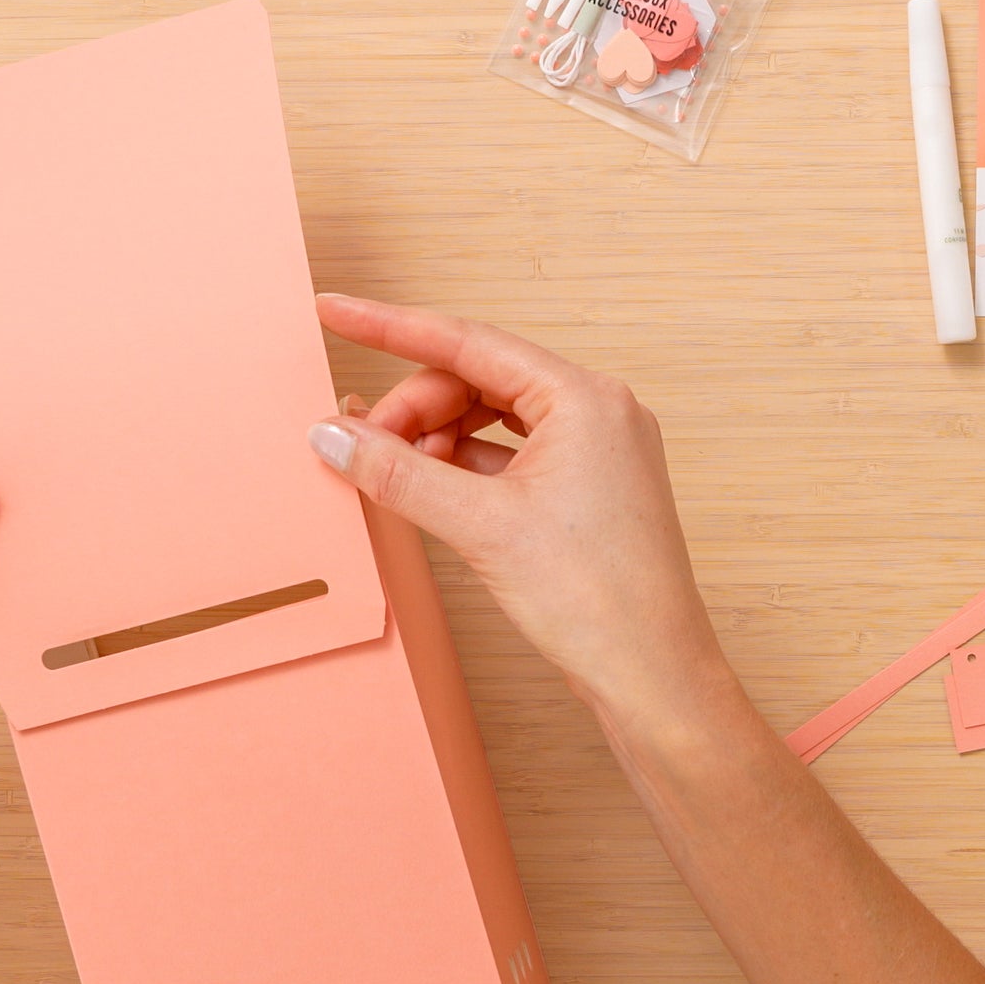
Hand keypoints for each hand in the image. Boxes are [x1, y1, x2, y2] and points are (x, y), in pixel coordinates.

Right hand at [309, 297, 737, 737]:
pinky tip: (430, 489)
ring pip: (494, 417)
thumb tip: (333, 434)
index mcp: (585, 397)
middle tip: (362, 447)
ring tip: (393, 472)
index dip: (391, 326)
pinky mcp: (591, 488)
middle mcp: (599, 410)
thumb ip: (398, 472)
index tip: (335, 310)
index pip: (468, 342)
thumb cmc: (595, 599)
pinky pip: (513, 454)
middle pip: (479, 379)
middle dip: (414, 407)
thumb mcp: (480, 526)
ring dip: (437, 437)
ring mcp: (599, 449)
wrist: (652, 673)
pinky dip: (465, 466)